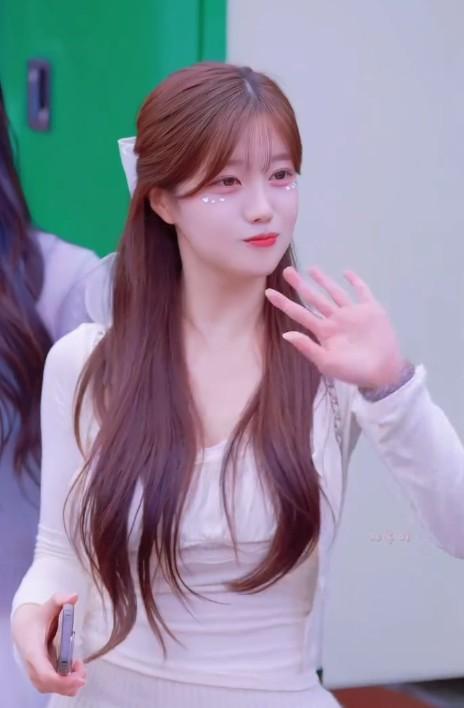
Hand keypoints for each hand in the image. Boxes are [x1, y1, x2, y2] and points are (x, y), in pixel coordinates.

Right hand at [11, 592, 85, 695]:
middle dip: (66, 685)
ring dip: (66, 685)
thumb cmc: (37, 617)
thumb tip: (74, 596)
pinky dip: (64, 683)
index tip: (76, 679)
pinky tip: (75, 671)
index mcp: (33, 648)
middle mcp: (32, 663)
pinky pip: (50, 685)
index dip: (59, 680)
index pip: (43, 672)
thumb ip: (60, 599)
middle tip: (83, 675)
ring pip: (48, 687)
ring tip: (81, 671)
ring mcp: (35, 670)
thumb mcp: (48, 605)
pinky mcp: (40, 672)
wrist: (24, 624)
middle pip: (46, 684)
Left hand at [265, 266, 406, 388]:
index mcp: (324, 332)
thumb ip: (307, 347)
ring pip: (334, 292)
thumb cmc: (354, 371)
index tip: (268, 293)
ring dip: (323, 281)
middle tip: (287, 271)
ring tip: (311, 269)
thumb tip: (285, 335)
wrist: (383, 372)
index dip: (284, 303)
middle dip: (300, 285)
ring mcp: (353, 313)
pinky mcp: (371, 310)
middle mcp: (335, 319)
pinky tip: (347, 273)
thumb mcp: (327, 363)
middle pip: (314, 298)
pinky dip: (355, 282)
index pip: (299, 313)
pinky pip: (362, 292)